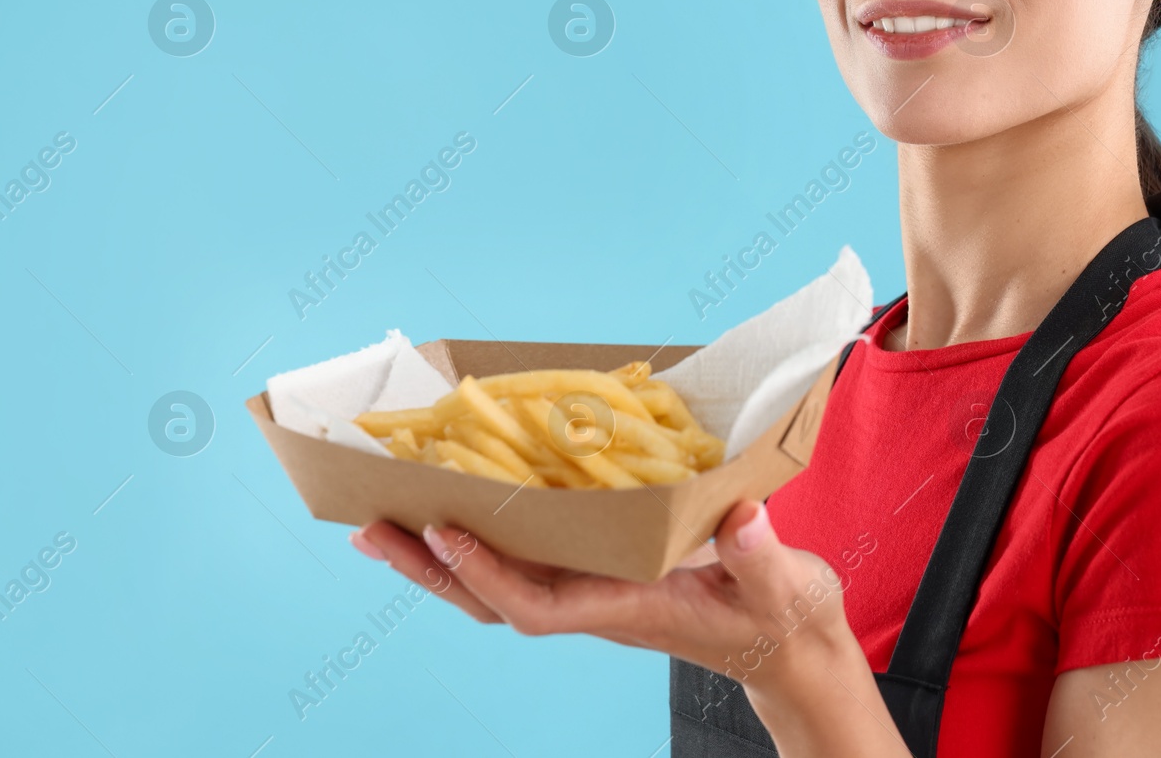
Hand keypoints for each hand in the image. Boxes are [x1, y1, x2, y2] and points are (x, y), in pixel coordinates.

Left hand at [350, 500, 854, 693]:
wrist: (789, 649)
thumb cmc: (788, 621)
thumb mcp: (788, 589)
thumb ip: (764, 558)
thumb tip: (741, 519)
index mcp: (632, 608)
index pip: (541, 606)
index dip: (489, 574)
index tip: (446, 533)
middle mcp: (601, 602)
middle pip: (496, 598)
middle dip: (432, 568)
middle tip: (371, 528)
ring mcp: (598, 590)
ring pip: (502, 582)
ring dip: (441, 556)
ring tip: (386, 520)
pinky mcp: (605, 573)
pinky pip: (528, 561)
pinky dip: (484, 539)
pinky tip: (460, 511)